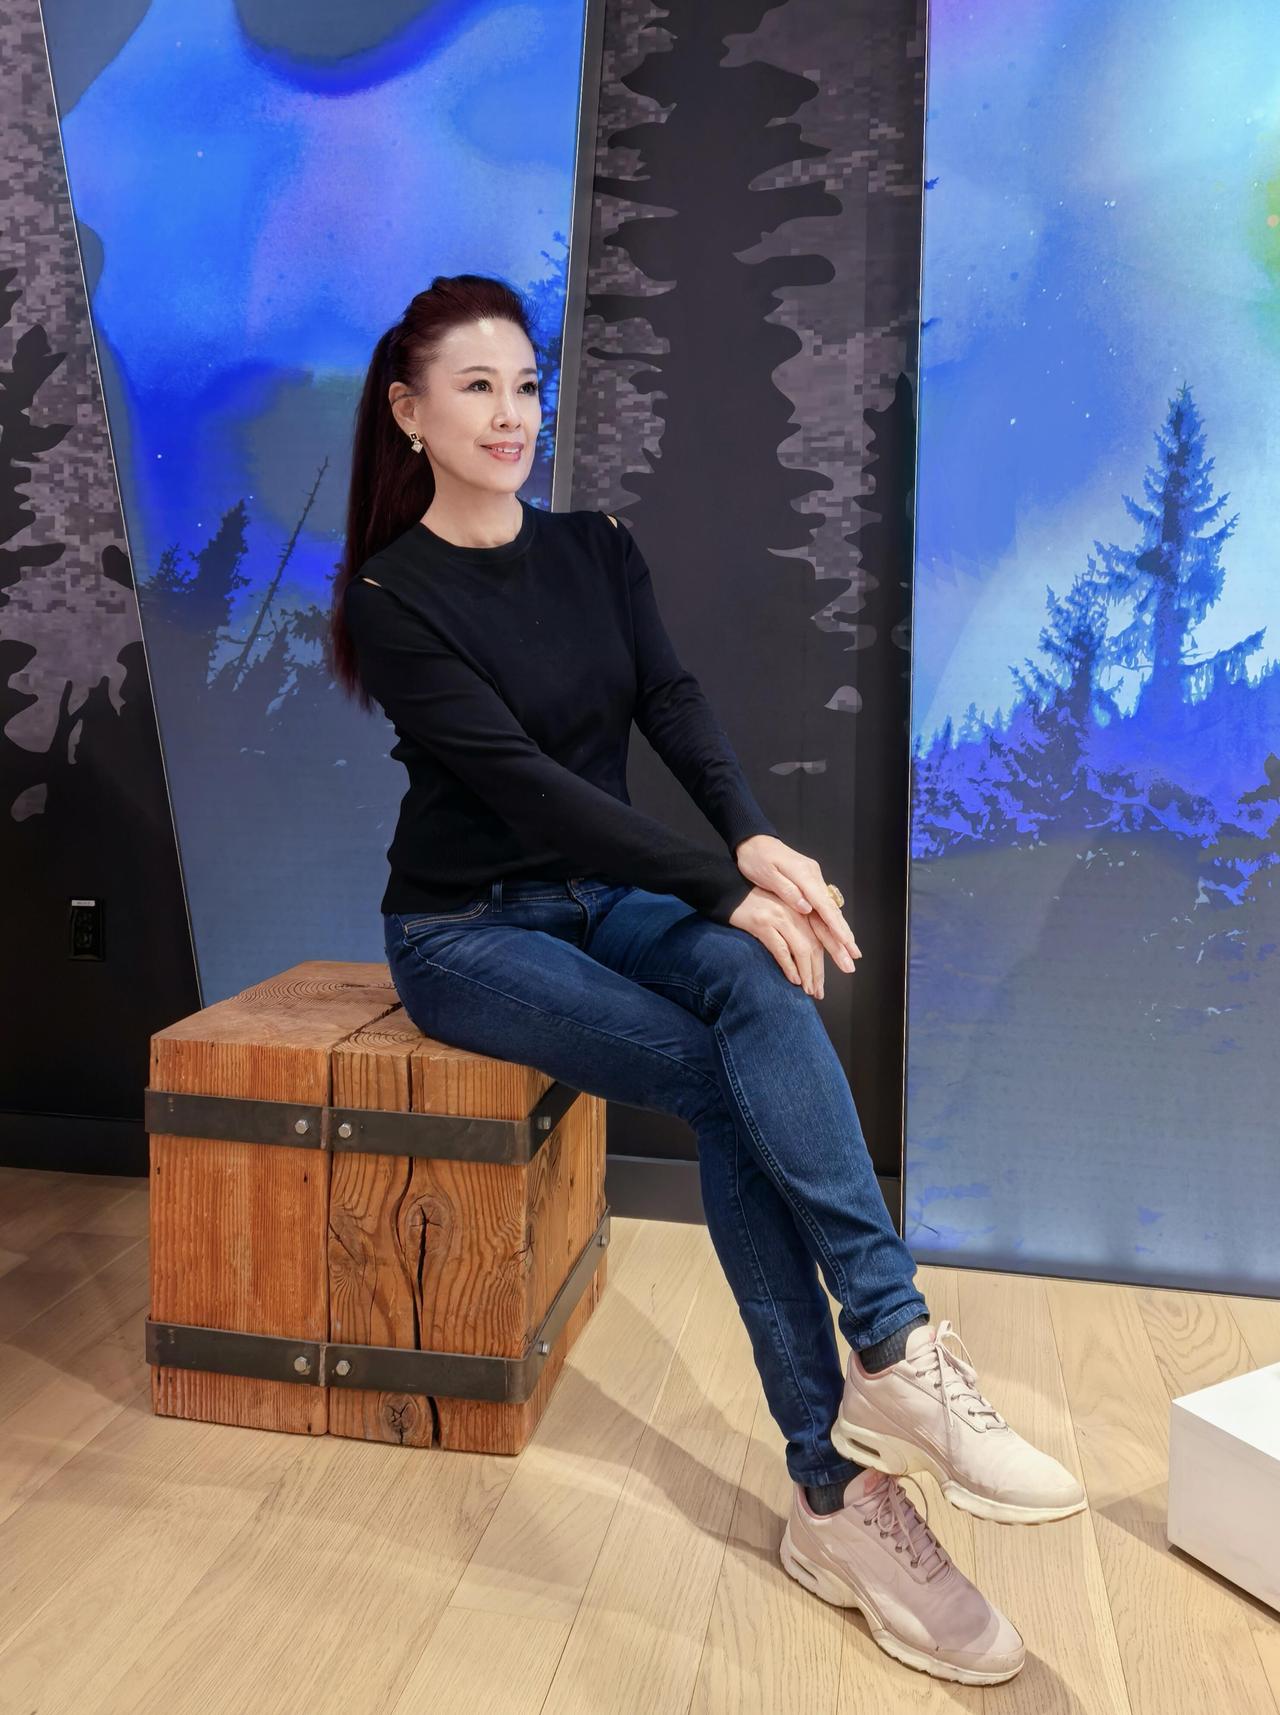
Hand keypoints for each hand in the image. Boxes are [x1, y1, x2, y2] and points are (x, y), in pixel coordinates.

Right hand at [727, 886, 832, 995]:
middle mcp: (794, 911)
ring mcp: (779, 916)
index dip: (834, 954)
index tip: (843, 970)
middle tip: (819, 991)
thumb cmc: (755, 903)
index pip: (823, 934)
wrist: (729, 891)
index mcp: (802, 908)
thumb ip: (797, 924)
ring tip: (809, 990)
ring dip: (807, 973)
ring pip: (801, 949)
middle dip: (819, 971)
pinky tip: (794, 979)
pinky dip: (789, 966)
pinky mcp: (762, 923)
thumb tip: (811, 953)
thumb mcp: (782, 909)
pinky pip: (781, 949)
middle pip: (814, 944)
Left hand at [733, 834, 860, 976]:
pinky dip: (832, 921)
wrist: (754, 840)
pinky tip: (838, 935)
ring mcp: (813, 879)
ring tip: (851, 951)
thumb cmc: (756, 858)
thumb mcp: (767, 874)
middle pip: (832, 910)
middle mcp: (813, 877)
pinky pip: (823, 905)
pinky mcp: (809, 881)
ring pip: (830, 909)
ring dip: (841, 931)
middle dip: (844, 934)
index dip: (836, 926)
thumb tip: (807, 908)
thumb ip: (787, 891)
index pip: (824, 906)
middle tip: (855, 956)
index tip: (847, 942)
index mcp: (804, 875)